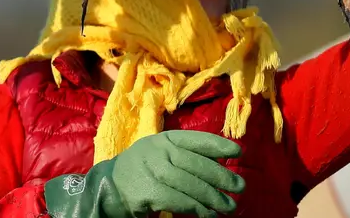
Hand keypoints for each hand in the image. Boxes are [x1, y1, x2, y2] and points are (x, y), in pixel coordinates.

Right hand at [44, 130, 244, 217]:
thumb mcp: (160, 154)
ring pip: (189, 184)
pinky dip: (196, 209)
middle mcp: (156, 151)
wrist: (109, 188)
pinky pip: (178, 200)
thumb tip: (221, 162)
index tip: (239, 152)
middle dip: (221, 176)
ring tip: (228, 205)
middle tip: (239, 186)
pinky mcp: (146, 191)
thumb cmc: (142, 170)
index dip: (217, 145)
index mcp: (162, 139)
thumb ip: (185, 155)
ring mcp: (149, 170)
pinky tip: (208, 214)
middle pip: (195, 163)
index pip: (194, 139)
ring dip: (212, 197)